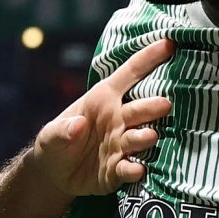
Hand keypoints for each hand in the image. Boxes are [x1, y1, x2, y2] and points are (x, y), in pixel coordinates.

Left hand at [33, 39, 172, 196]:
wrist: (54, 174)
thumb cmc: (57, 141)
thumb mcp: (50, 135)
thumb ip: (62, 129)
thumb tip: (77, 124)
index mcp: (104, 99)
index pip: (129, 74)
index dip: (147, 58)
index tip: (168, 43)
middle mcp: (119, 119)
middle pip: (139, 108)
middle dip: (152, 106)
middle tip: (164, 104)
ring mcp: (122, 144)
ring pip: (139, 138)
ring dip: (145, 137)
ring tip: (150, 135)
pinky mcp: (120, 169)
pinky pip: (129, 168)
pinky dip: (134, 169)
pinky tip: (138, 169)